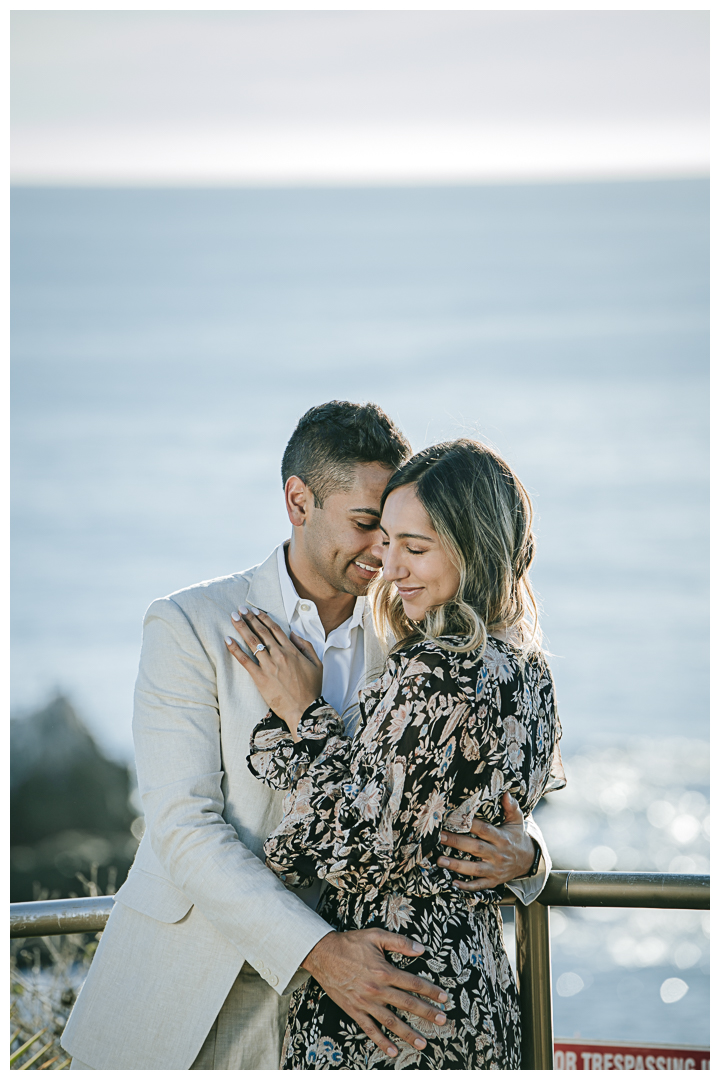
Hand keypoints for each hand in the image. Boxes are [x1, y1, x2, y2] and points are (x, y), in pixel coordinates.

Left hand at [225, 607, 321, 735]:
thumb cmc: (311, 689)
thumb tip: (294, 633)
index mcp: (292, 650)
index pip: (275, 629)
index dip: (264, 618)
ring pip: (252, 642)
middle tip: (240, 609)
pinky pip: (245, 661)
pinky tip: (228, 640)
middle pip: (262, 632)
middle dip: (250, 618)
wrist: (304, 709)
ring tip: (233, 617)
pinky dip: (235, 649)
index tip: (255, 611)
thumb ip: (306, 646)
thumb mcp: (317, 664)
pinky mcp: (260, 678)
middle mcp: (279, 655)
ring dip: (242, 628)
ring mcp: (269, 666)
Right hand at [302, 929, 447, 1058]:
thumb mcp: (375, 935)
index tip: (444, 998)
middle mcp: (377, 989)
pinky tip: (392, 1050)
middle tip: (442, 1021)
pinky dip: (381, 1041)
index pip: (413, 983)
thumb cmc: (350, 943)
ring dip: (408, 1033)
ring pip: (391, 1021)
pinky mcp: (354, 1010)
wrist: (323, 954)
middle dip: (427, 1013)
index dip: (430, 990)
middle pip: (407, 1004)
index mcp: (384, 971)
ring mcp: (365, 1002)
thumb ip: (399, 942)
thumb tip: (421, 948)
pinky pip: (370, 1029)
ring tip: (423, 1043)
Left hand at [437, 791, 536, 890]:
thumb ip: (511, 807)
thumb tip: (505, 793)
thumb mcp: (516, 821)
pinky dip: (467, 886)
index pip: (484, 830)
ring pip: (475, 869)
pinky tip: (453, 883)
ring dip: (457, 865)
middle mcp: (498, 854)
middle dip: (456, 843)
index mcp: (502, 838)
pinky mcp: (493, 881)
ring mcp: (495, 869)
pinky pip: (479, 885)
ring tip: (440, 860)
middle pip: (475, 848)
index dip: (470, 824)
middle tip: (440, 837)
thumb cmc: (517, 837)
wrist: (529, 861)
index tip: (454, 818)